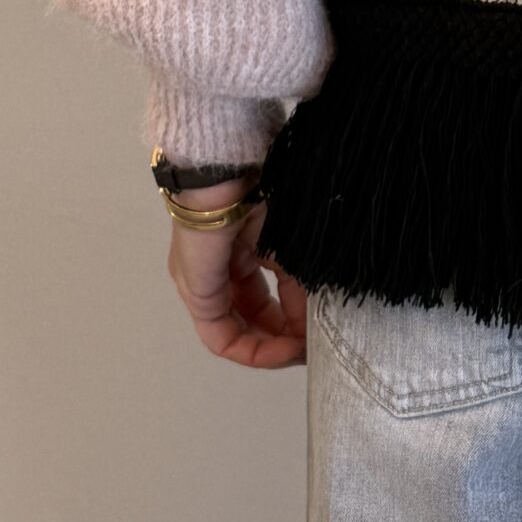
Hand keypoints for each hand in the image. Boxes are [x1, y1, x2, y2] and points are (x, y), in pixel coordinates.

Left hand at [164, 174, 310, 367]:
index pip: (271, 298)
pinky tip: (282, 350)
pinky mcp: (197, 292)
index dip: (298, 320)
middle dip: (286, 339)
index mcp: (244, 246)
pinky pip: (221, 336)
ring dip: (272, 348)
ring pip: (238, 330)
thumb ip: (306, 278)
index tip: (323, 330)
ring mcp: (203, 283)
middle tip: (314, 347)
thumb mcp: (293, 240)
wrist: (232, 169)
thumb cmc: (265, 187)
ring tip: (302, 352)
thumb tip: (324, 315)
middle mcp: (219, 269)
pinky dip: (253, 349)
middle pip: (253, 318)